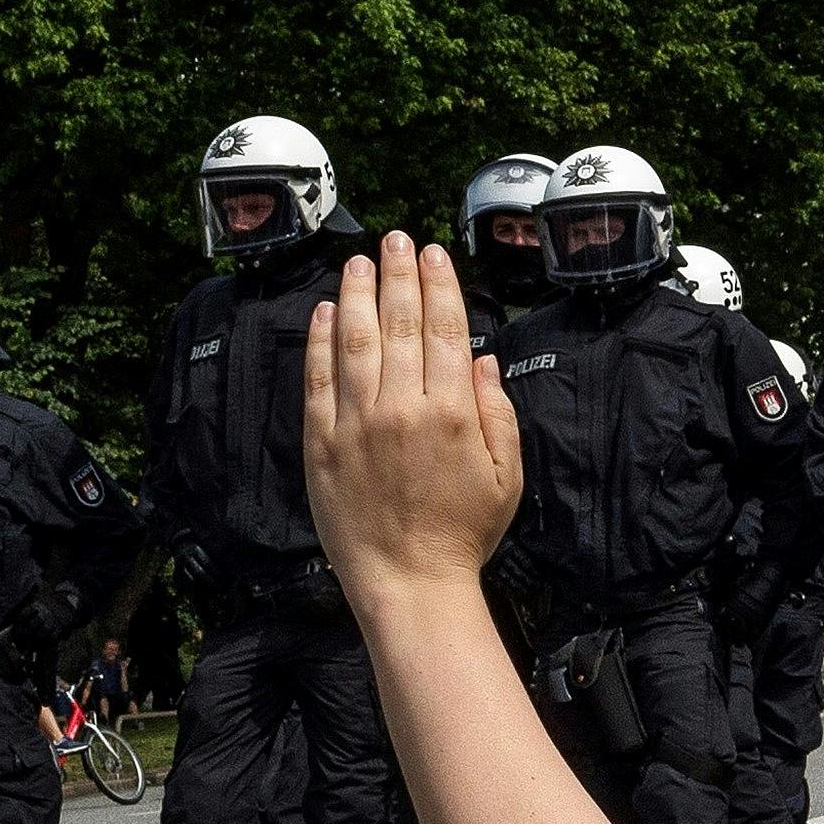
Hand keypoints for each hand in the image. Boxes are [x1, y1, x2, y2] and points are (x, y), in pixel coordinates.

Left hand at [304, 234, 523, 605]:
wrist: (410, 583)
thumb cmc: (463, 534)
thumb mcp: (505, 478)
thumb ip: (497, 414)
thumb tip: (481, 360)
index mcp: (453, 414)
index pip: (444, 331)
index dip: (439, 287)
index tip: (434, 255)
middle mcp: (402, 408)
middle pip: (398, 323)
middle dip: (399, 275)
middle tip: (397, 240)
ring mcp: (357, 423)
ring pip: (355, 340)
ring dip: (358, 293)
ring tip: (360, 261)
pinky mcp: (322, 442)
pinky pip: (318, 379)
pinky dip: (320, 341)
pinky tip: (327, 311)